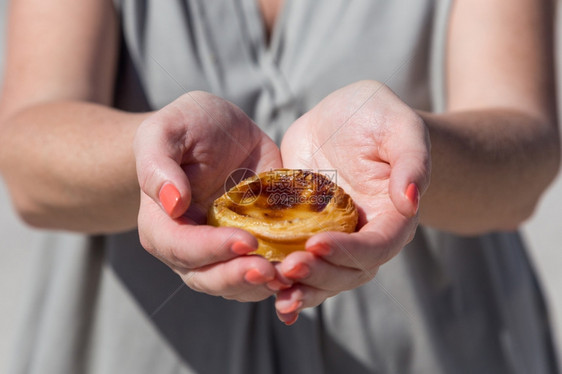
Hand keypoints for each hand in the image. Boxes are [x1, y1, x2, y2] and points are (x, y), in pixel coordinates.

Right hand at [134, 92, 283, 301]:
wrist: (222, 131)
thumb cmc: (187, 127)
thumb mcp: (165, 131)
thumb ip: (157, 165)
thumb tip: (172, 204)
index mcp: (163, 223)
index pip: (181, 247)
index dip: (212, 249)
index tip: (247, 241)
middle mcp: (189, 246)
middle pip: (208, 277)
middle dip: (238, 277)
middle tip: (268, 271)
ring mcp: (222, 250)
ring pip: (237, 284)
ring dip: (261, 286)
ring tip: (288, 277)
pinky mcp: (254, 245)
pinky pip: (264, 271)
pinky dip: (281, 276)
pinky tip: (301, 272)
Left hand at [275, 81, 430, 323]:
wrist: (342, 117)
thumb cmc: (379, 117)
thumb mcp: (401, 128)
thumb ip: (412, 161)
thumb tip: (411, 201)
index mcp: (392, 217)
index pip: (376, 247)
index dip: (349, 251)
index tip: (317, 243)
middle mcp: (364, 235)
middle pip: (347, 271)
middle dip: (318, 274)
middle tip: (288, 267)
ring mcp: (333, 237)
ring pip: (321, 275)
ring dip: (299, 286)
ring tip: (271, 284)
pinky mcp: (304, 231)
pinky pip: (295, 259)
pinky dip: (281, 277)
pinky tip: (262, 286)